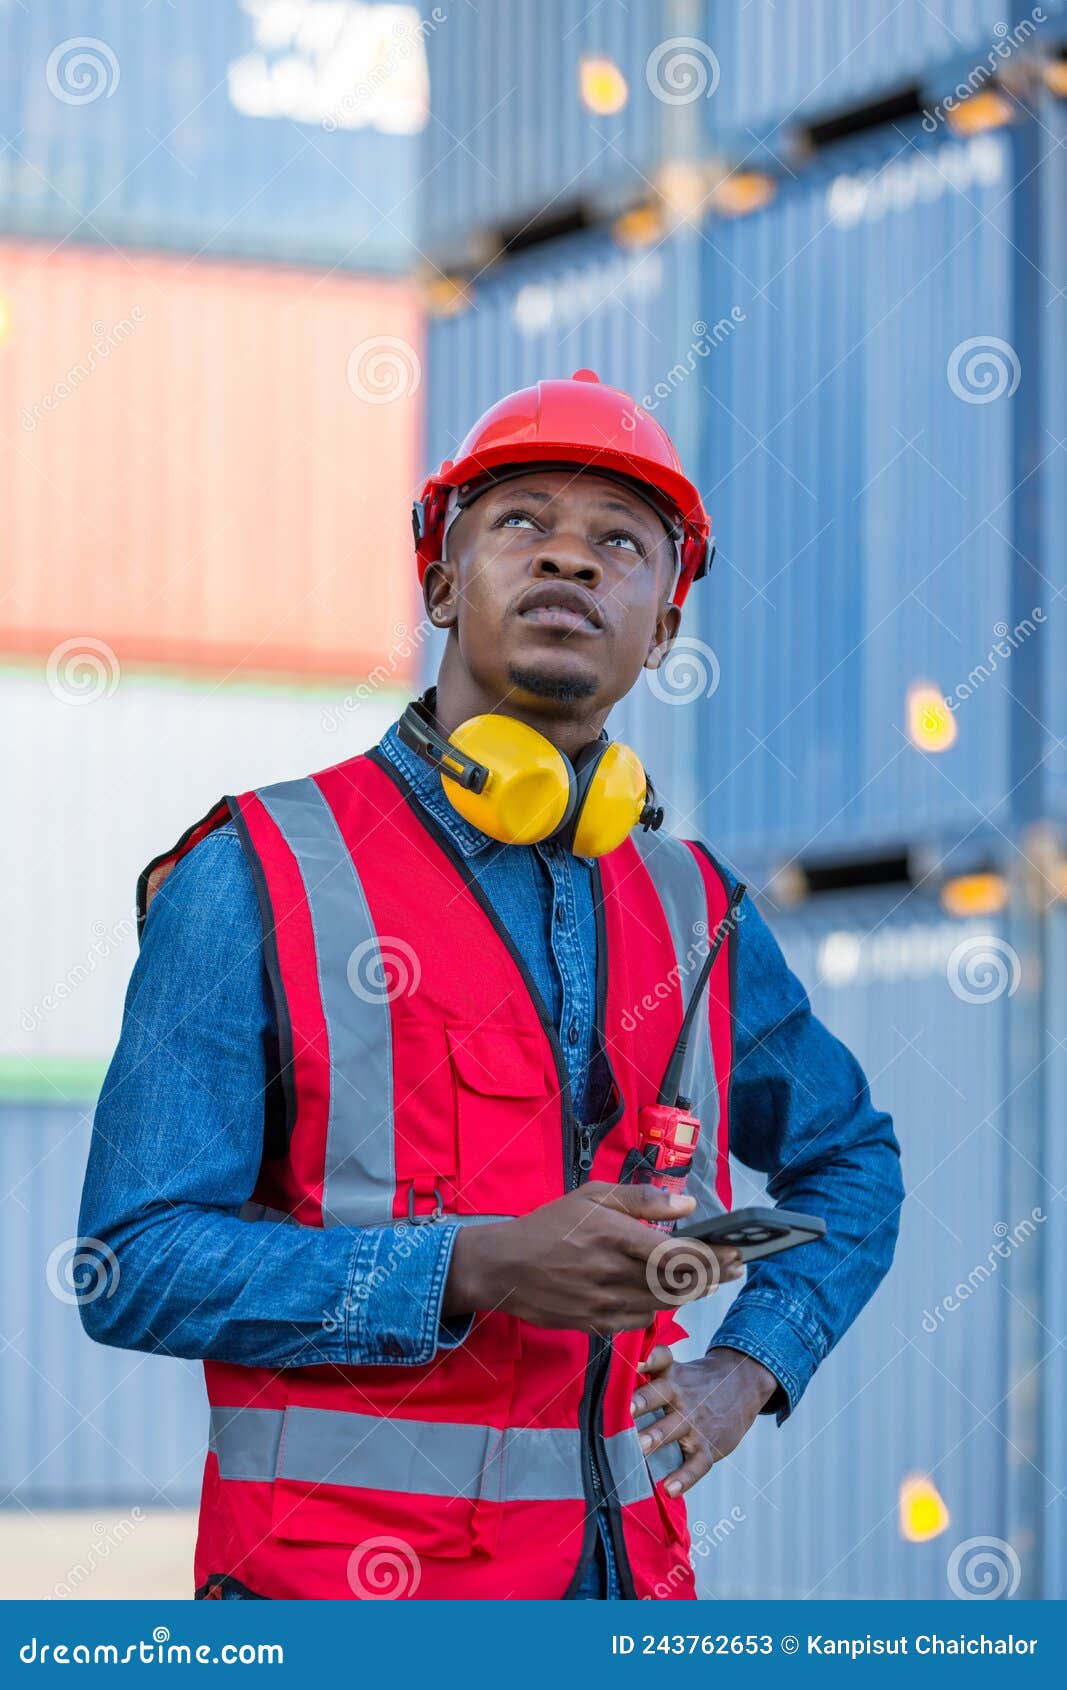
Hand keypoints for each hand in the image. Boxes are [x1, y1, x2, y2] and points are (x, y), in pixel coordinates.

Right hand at [442, 1182, 743, 1333]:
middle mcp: (610, 1272)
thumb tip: (687, 1205)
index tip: (734, 1252)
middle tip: (735, 1267)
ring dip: (692, 1293)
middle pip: (677, 1283)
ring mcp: (603, 1303)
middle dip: (712, 1275)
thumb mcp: (591, 1197)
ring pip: (663, 1305)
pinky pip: (640, 1321)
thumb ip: (641, 1199)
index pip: (675, 1253)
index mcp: (612, 1235)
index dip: (711, 1257)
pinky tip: (667, 1296)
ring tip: (710, 1280)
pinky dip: (659, 1309)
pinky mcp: (595, 1324)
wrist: (504, 1268)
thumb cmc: (549, 1226)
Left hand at [630, 1344, 779, 1496]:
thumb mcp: (676, 1369)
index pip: (660, 1360)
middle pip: (661, 1395)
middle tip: (624, 1411)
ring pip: (675, 1429)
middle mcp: (682, 1396)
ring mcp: (697, 1422)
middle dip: (642, 1403)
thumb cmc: (696, 1382)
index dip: (647, 1360)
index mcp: (672, 1375)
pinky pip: (697, 1463)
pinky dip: (684, 1477)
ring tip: (639, 1448)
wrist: (742, 1387)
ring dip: (657, 1437)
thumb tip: (611, 1377)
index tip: (633, 1362)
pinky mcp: (709, 1447)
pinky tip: (669, 1489)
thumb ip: (647, 1373)